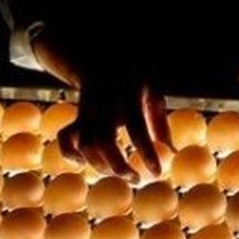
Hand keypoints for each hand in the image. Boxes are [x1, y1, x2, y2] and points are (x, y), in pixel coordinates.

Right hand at [32, 32, 171, 180]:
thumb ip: (161, 124)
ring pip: (85, 144)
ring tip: (119, 174)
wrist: (100, 59)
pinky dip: (71, 155)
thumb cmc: (133, 82)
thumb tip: (173, 153)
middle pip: (103, 141)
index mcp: (128, 95)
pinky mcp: (75, 117)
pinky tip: (84, 164)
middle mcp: (104, 104)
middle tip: (135, 180)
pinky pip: (65, 139)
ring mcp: (86, 110)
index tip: (157, 172)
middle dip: (118, 166)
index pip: (137, 128)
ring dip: (100, 166)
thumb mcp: (152, 93)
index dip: (146, 152)